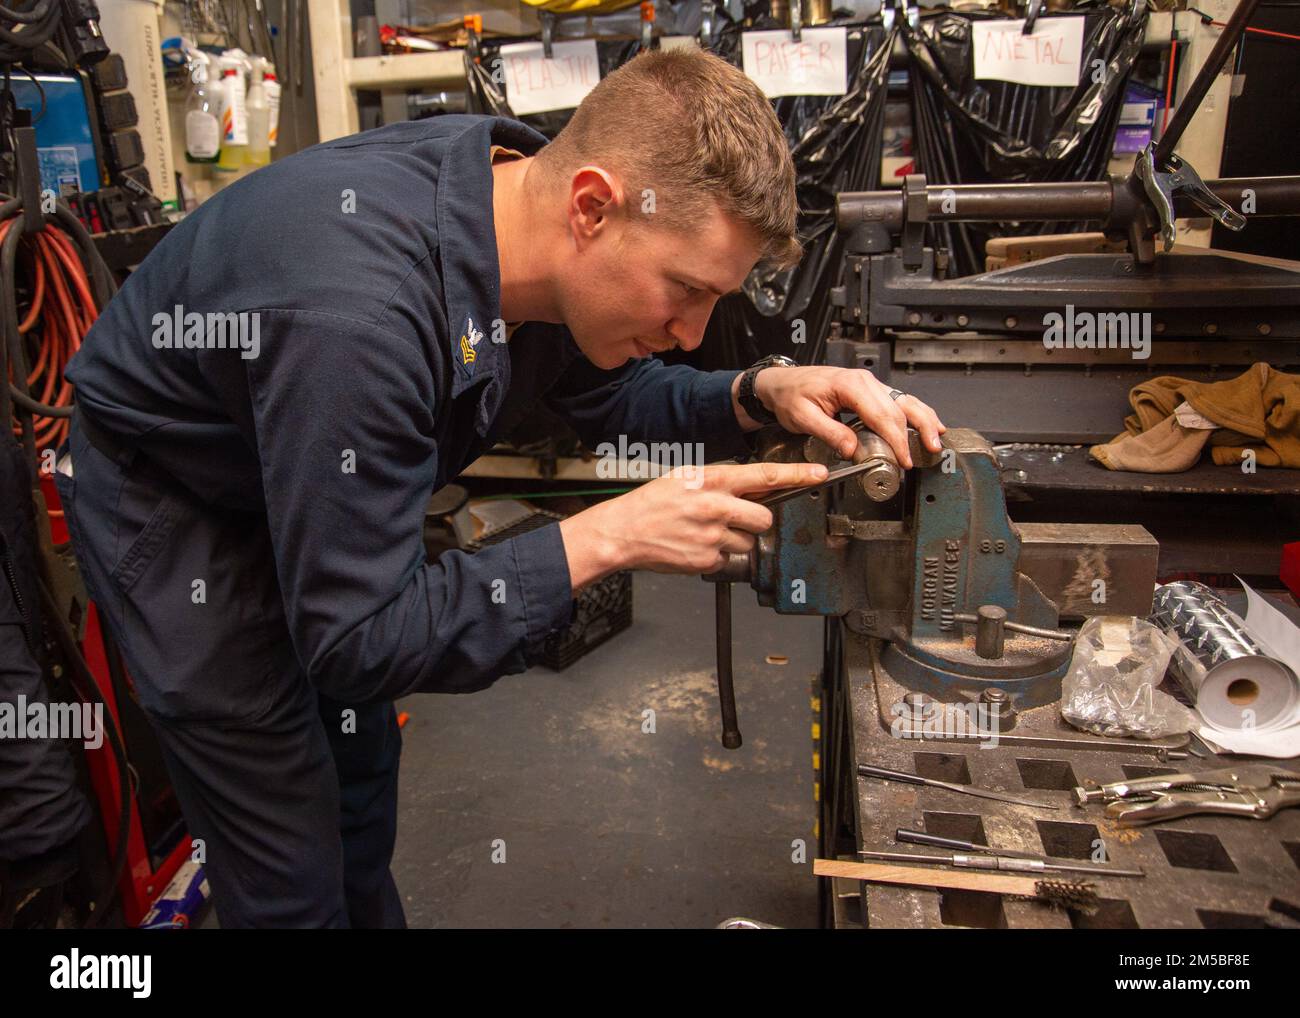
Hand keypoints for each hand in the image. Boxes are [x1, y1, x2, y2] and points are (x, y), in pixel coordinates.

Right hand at [559, 460, 827, 588]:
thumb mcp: (686, 478)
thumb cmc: (651, 504)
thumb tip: (751, 485)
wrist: (622, 532)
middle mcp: (715, 507)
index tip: (819, 473)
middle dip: (755, 521)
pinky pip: (727, 559)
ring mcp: (712, 536)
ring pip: (747, 542)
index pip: (765, 476)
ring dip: (734, 540)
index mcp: (712, 481)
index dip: (796, 475)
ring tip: (705, 533)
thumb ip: (720, 482)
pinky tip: (695, 546)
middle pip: (764, 518)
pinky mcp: (707, 559)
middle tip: (732, 519)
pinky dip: (716, 555)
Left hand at [734, 365, 944, 468]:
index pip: (882, 415)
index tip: (903, 459)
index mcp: (850, 385)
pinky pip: (898, 401)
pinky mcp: (869, 391)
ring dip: (924, 420)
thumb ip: (830, 433)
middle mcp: (865, 382)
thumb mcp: (804, 418)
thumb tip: (853, 449)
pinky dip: (915, 413)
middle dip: (916, 433)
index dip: (897, 440)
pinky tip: (928, 424)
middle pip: (900, 408)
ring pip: (905, 401)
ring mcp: (869, 385)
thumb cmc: (790, 395)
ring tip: (937, 439)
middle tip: (927, 454)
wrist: (781, 382)